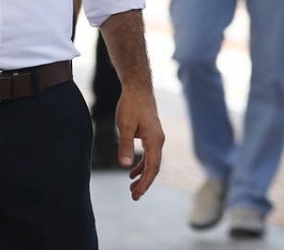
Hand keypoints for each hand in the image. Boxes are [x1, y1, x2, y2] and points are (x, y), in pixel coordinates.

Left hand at [114, 83, 164, 200]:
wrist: (138, 87)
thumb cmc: (131, 105)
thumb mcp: (125, 125)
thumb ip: (125, 146)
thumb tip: (125, 166)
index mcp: (155, 140)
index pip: (152, 167)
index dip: (145, 182)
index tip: (137, 195)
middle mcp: (159, 140)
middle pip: (154, 167)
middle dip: (145, 183)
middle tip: (134, 197)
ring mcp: (156, 137)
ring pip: (152, 162)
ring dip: (143, 175)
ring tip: (132, 188)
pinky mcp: (151, 134)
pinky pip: (149, 154)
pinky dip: (142, 164)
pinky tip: (131, 171)